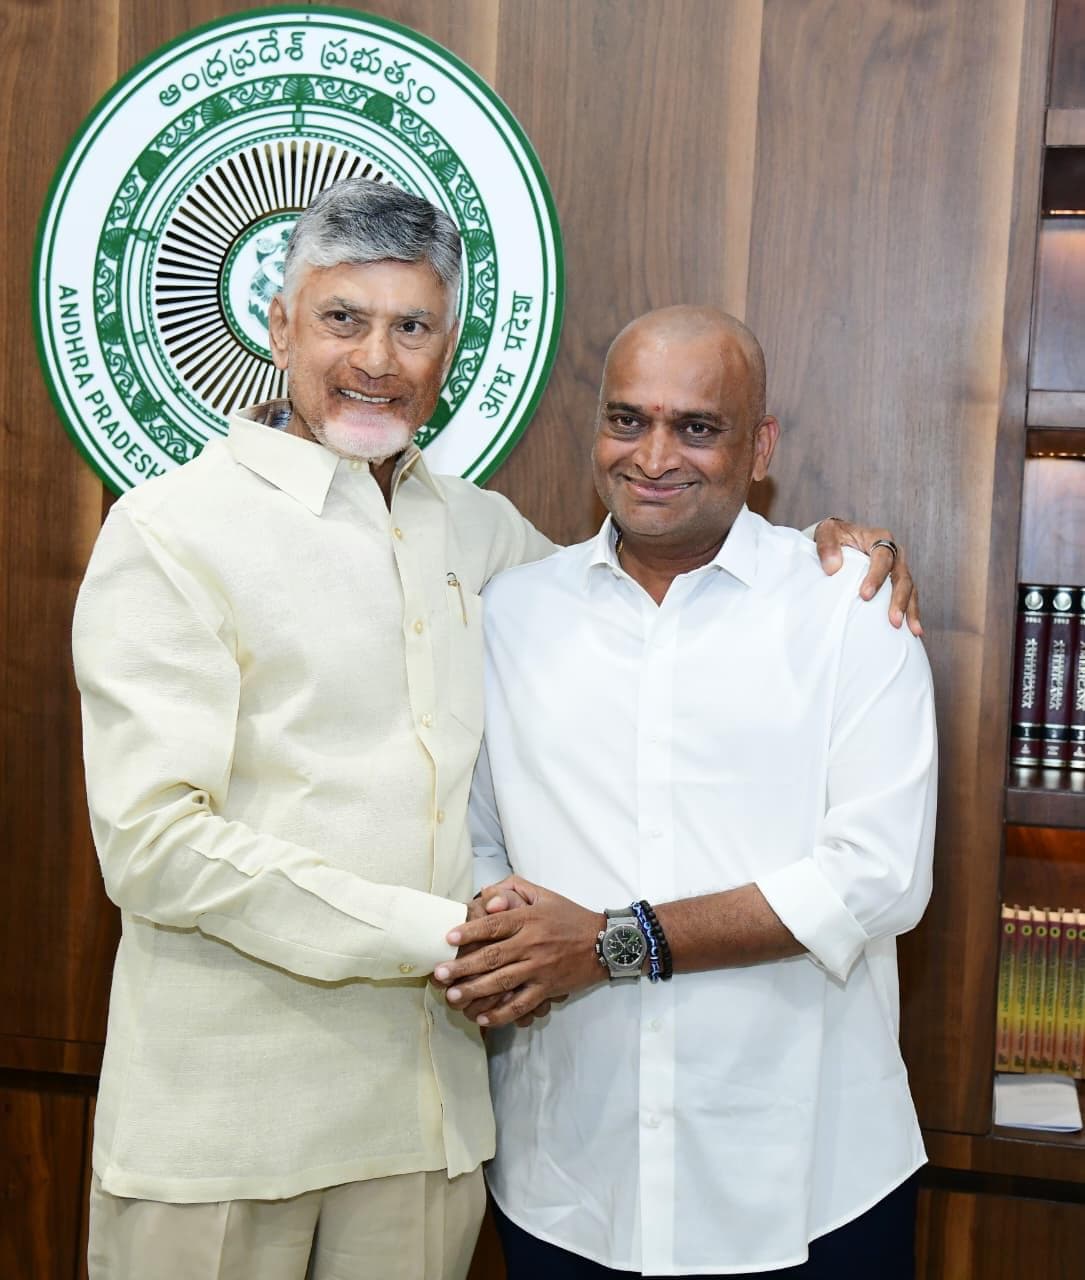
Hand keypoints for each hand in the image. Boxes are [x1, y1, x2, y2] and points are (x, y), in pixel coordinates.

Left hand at [435, 879, 604, 1027]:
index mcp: (529, 918)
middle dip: (463, 967)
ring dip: (475, 991)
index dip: (469, 931)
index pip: (494, 925)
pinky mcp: (547, 989)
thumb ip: (515, 889)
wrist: (604, 942)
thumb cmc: (569, 917)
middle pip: (492, 957)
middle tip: (439, 975)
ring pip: (502, 982)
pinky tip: (483, 1018)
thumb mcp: (544, 895)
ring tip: (453, 997)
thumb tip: (487, 896)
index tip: (447, 939)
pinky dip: (501, 1014)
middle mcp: (532, 943)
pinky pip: (521, 1005)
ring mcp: (540, 968)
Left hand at [814, 517, 920, 635]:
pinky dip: (912, 613)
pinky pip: (909, 597)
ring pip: (910, 589)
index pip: (883, 557)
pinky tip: (914, 631)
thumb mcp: (826, 532)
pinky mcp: (897, 581)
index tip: (865, 595)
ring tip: (912, 630)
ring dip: (910, 610)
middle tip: (893, 620)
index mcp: (879, 538)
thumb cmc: (835, 535)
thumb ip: (827, 546)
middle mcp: (894, 552)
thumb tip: (832, 568)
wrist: (842, 538)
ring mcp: (898, 568)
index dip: (876, 576)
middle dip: (899, 599)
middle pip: (902, 577)